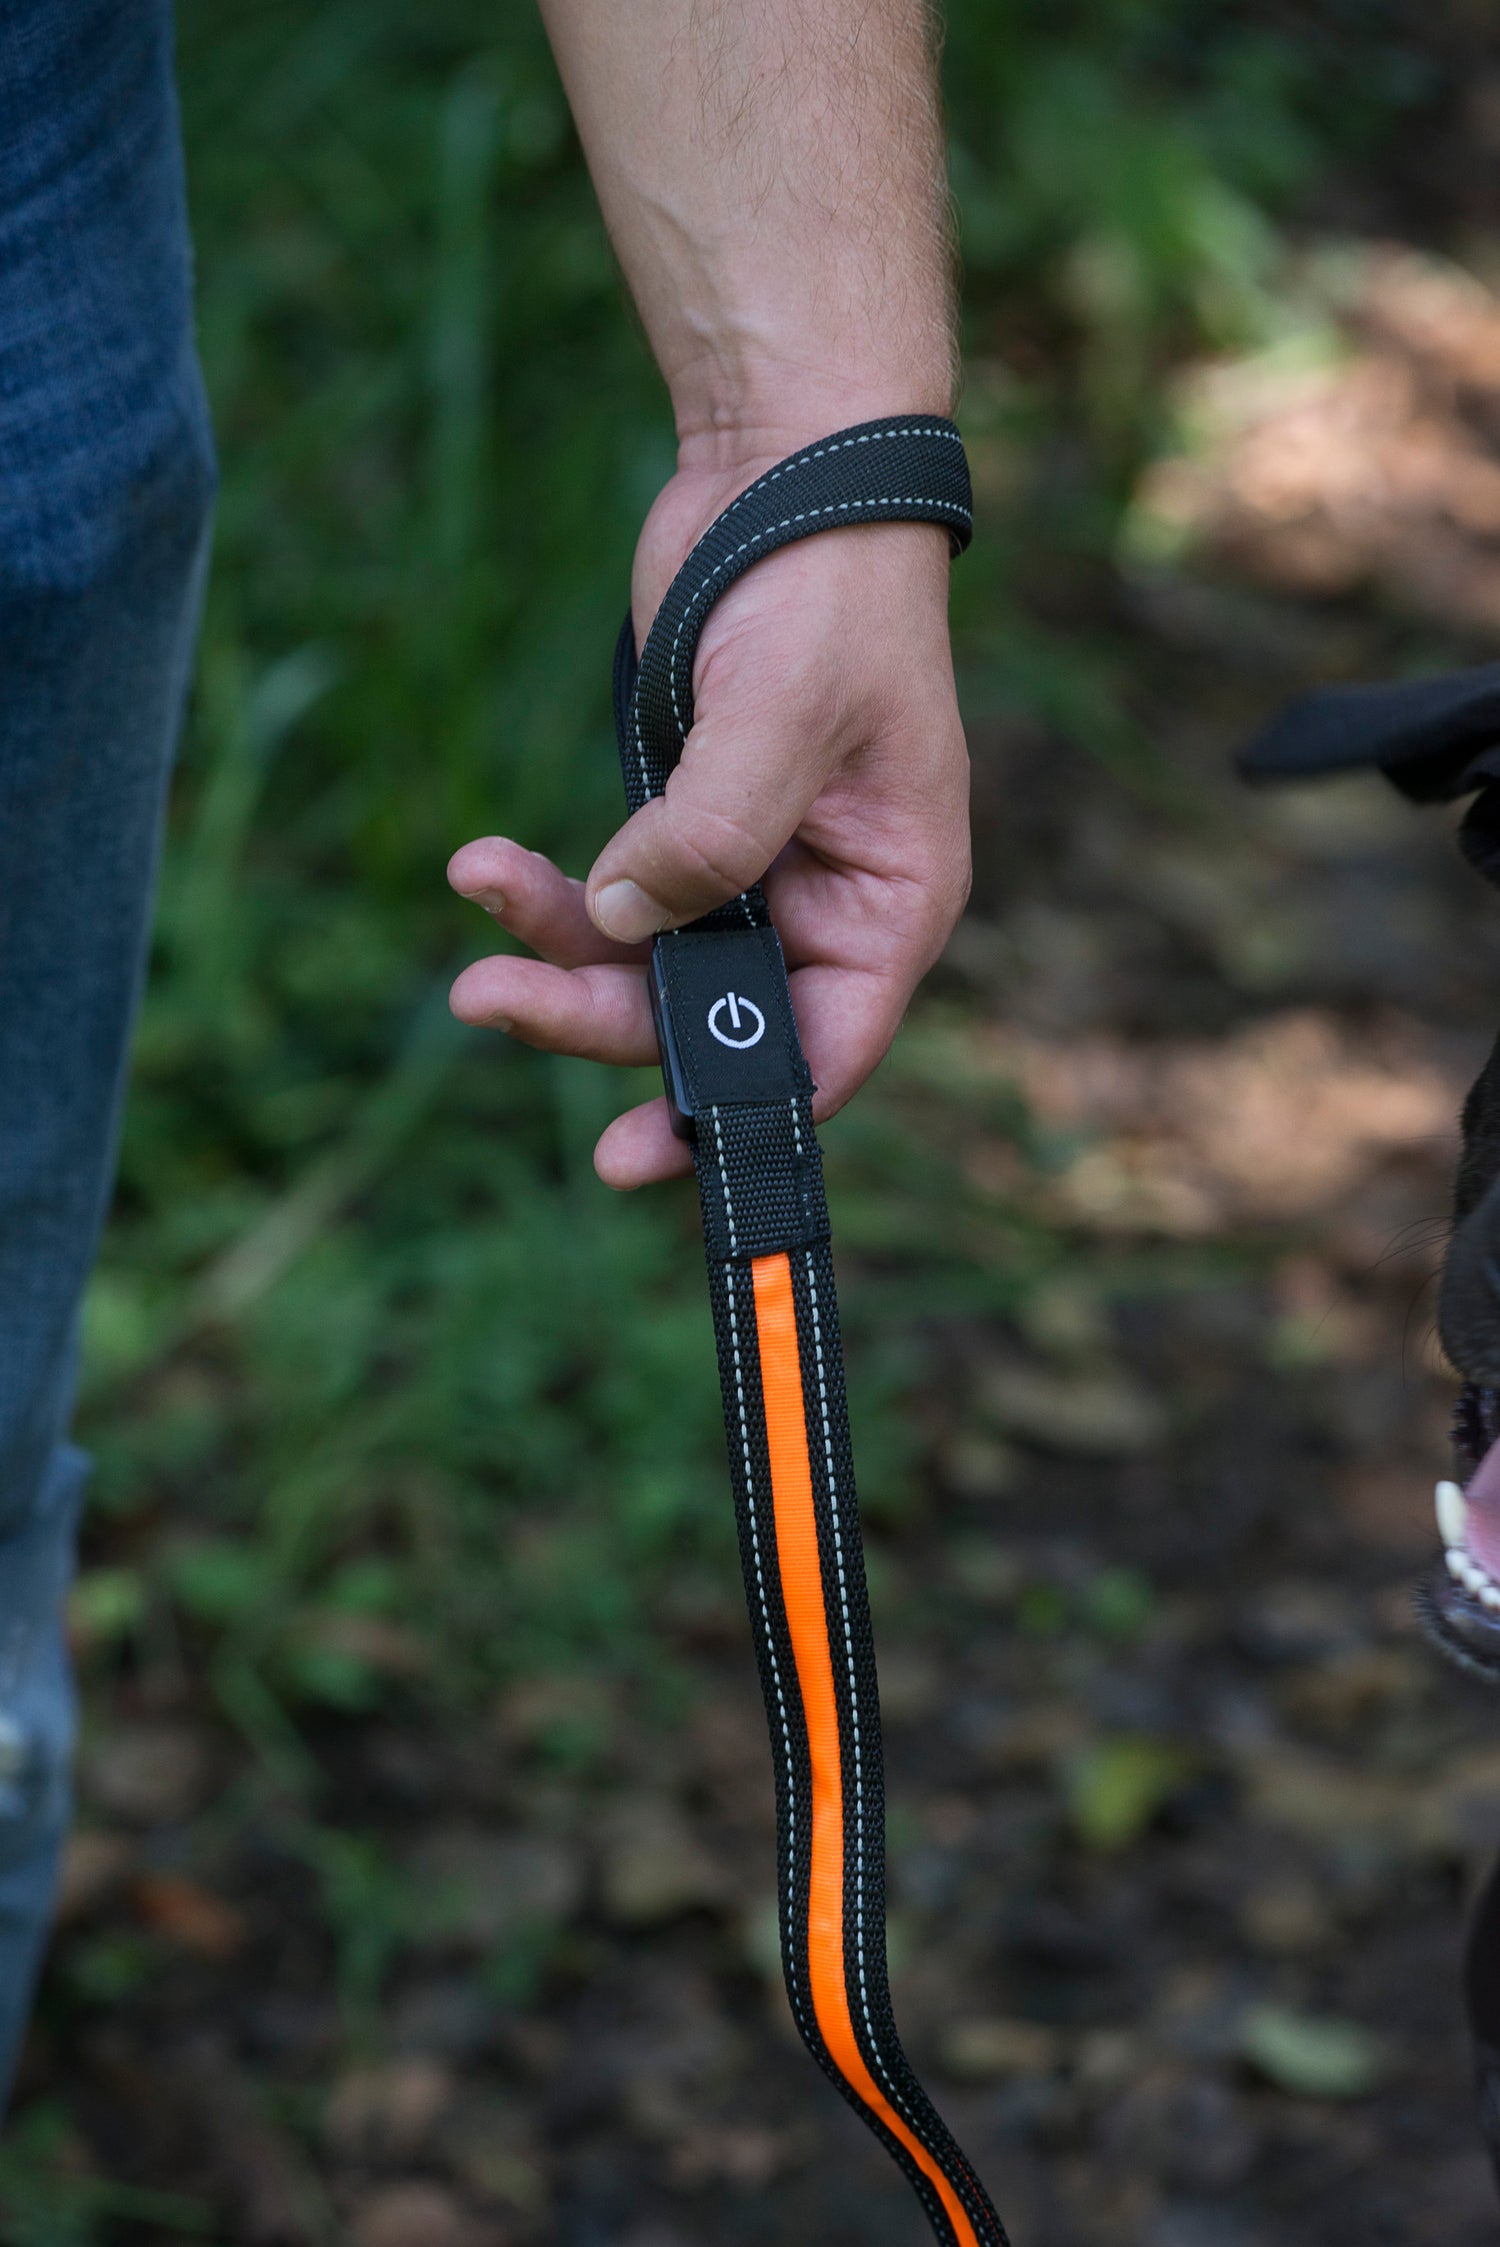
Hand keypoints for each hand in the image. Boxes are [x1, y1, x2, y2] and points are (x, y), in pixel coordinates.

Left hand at [447, 452, 968, 1188]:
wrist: (783, 464)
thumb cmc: (826, 588)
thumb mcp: (783, 716)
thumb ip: (709, 837)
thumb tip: (618, 927)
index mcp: (892, 902)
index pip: (823, 1054)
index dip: (732, 1115)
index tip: (632, 1153)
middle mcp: (827, 906)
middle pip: (710, 1018)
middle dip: (600, 1019)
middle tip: (491, 1002)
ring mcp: (754, 870)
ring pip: (646, 964)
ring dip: (555, 949)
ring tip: (478, 886)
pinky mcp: (686, 826)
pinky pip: (614, 896)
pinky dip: (550, 891)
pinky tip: (484, 864)